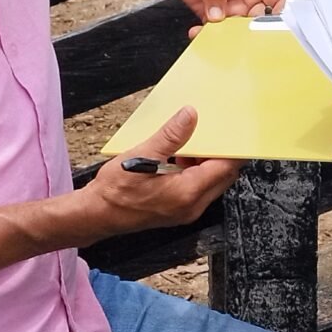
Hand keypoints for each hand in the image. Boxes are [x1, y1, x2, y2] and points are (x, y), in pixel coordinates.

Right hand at [73, 108, 240, 242]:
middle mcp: (192, 206)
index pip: (225, 168)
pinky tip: (177, 159)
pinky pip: (197, 189)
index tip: (234, 132)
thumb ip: (170, 136)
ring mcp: (186, 211)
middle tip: (211, 133)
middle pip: (223, 177)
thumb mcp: (142, 155)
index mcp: (187, 192)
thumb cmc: (115, 192)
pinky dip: (194, 172)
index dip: (232, 149)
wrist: (97, 214)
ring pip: (211, 183)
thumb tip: (190, 116)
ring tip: (188, 145)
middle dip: (220, 154)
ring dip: (206, 163)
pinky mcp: (178, 210)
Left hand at [170, 0, 283, 24]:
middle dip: (249, 29)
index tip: (269, 25)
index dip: (278, 14)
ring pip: (236, 30)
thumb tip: (218, 12)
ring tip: (213, 32)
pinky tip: (199, 31)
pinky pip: (215, 30)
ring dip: (225, 34)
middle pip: (258, 20)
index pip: (277, 0)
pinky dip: (207, 34)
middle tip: (236, 32)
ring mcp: (231, 7)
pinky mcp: (214, 15)